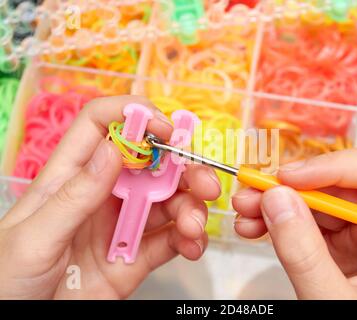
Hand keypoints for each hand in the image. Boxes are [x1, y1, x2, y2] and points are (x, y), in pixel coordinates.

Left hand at [0, 96, 220, 298]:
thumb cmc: (6, 279)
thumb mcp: (34, 237)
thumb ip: (76, 195)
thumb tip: (113, 149)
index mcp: (71, 177)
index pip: (101, 126)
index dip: (134, 116)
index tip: (165, 128)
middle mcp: (102, 195)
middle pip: (150, 164)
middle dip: (183, 168)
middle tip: (205, 184)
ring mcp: (121, 226)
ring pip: (168, 202)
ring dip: (190, 208)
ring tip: (193, 227)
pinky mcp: (135, 258)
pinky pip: (170, 241)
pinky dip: (189, 240)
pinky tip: (192, 246)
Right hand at [232, 145, 356, 298]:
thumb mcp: (331, 302)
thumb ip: (304, 254)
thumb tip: (276, 199)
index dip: (334, 166)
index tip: (289, 178)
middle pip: (340, 180)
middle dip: (293, 183)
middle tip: (254, 190)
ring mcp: (356, 235)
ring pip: (314, 196)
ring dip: (276, 198)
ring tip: (244, 209)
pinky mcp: (332, 244)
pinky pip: (302, 217)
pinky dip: (275, 217)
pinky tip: (253, 225)